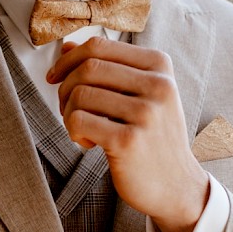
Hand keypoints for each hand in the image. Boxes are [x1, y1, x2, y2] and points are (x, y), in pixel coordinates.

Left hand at [47, 38, 209, 231]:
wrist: (176, 186)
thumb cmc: (153, 139)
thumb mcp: (141, 95)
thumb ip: (108, 69)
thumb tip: (67, 47)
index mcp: (160, 67)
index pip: (100, 46)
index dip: (69, 60)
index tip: (56, 77)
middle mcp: (158, 85)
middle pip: (88, 67)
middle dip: (65, 87)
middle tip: (68, 110)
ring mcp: (146, 113)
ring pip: (80, 94)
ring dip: (68, 113)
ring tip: (83, 130)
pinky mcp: (129, 140)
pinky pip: (78, 121)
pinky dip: (73, 132)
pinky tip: (88, 143)